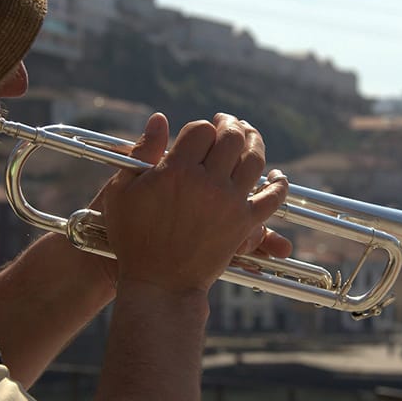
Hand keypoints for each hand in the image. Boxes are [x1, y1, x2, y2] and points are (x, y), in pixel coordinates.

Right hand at [101, 112, 288, 293]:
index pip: (200, 130)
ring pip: (254, 160)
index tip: (199, 132)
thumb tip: (159, 118)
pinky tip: (277, 176)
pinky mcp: (243, 224)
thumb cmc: (133, 238)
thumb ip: (142, 151)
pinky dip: (279, 184)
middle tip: (228, 122)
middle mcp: (207, 182)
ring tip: (250, 136)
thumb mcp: (122, 191)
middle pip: (231, 138)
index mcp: (176, 170)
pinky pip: (272, 198)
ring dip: (255, 142)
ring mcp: (229, 202)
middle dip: (230, 124)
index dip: (201, 127)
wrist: (159, 282)